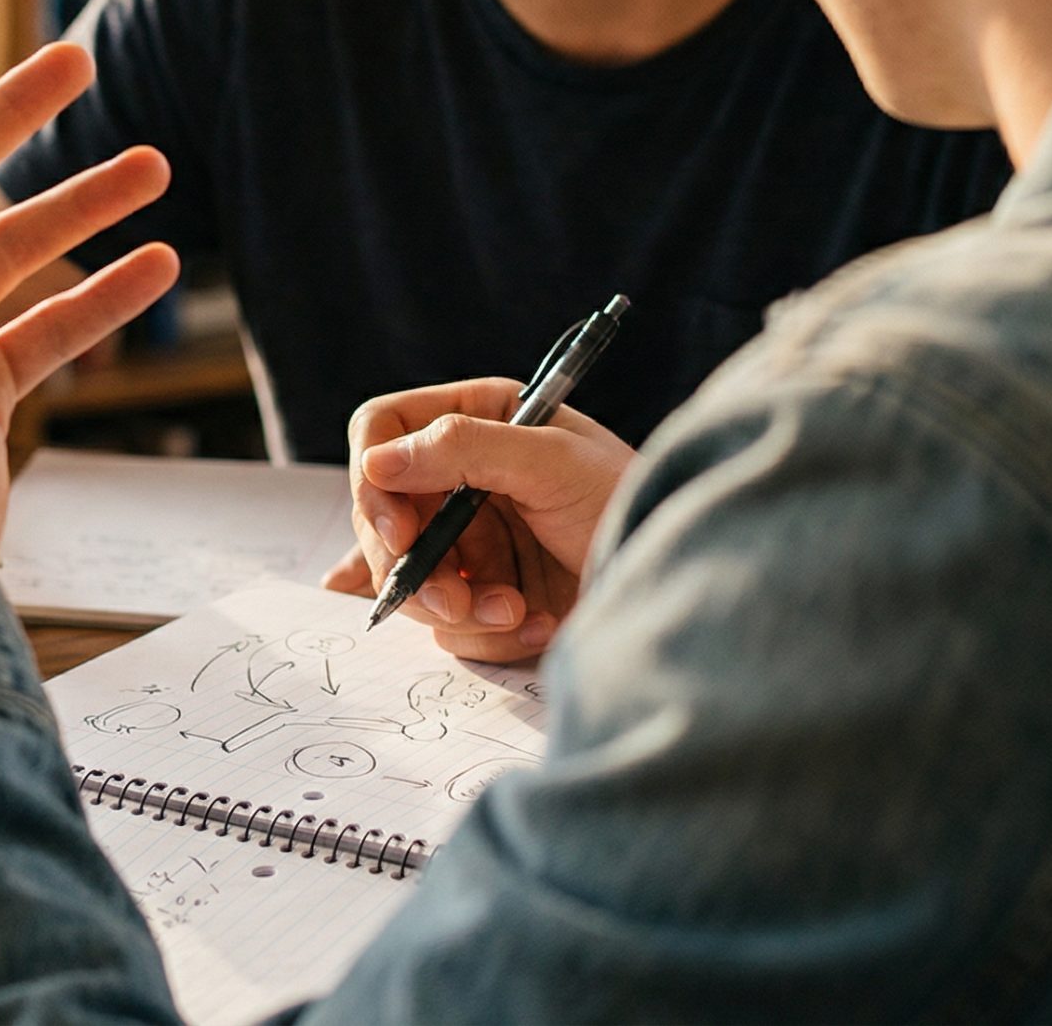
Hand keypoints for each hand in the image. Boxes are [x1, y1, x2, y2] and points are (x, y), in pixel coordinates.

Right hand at [330, 378, 635, 661]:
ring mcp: (469, 539)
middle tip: (450, 600)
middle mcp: (463, 476)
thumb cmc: (630, 503)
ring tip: (517, 611)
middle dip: (413, 567)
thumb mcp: (553, 463)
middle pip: (381, 516)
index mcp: (477, 419)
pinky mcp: (484, 593)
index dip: (375, 481)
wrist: (675, 583)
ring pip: (409, 579)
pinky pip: (448, 624)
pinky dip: (489, 633)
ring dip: (460, 607)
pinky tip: (535, 623)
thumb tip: (376, 460)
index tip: (400, 533)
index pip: (382, 432)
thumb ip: (465, 449)